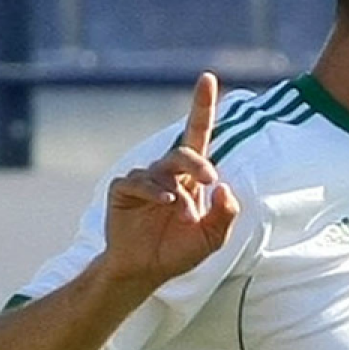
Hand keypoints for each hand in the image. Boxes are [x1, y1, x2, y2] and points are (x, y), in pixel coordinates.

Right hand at [101, 72, 240, 289]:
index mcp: (192, 176)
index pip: (198, 133)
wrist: (145, 272)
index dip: (202, 105)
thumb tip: (224, 187)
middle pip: (185, 151)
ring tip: (182, 211)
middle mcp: (169, 172)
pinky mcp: (123, 190)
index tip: (207, 77)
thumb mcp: (213, 237)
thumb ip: (225, 214)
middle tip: (210, 180)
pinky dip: (154, 190)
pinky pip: (138, 181)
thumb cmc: (179, 250)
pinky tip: (165, 201)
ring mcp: (144, 179)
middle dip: (199, 163)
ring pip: (163, 169)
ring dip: (177, 188)